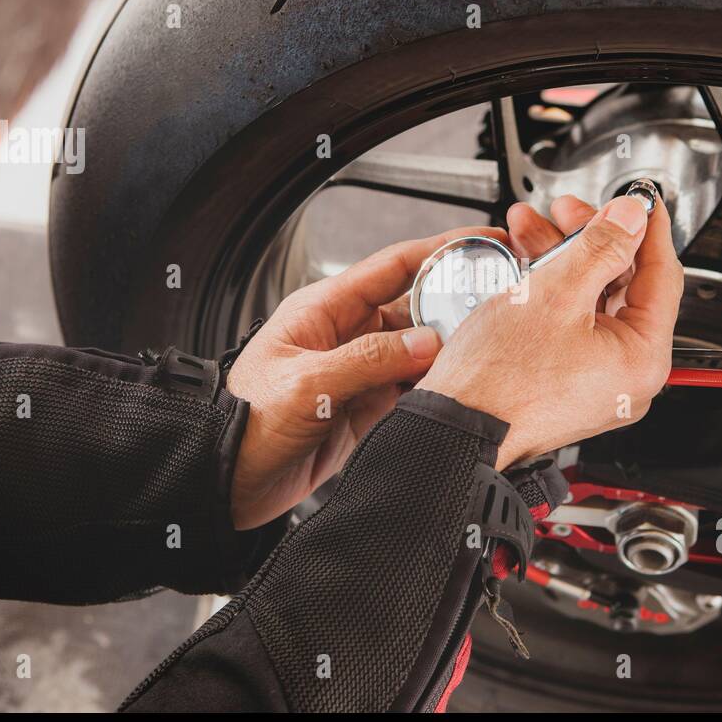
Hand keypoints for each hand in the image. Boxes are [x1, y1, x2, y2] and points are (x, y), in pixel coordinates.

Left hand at [226, 226, 507, 528]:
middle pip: (413, 306)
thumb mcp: (307, 383)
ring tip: (485, 347)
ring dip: (449, 349)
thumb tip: (426, 343)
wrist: (225, 483)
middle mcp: (345, 335)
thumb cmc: (243, 422)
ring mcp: (357, 372)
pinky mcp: (366, 408)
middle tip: (496, 303)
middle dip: (454, 302)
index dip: (439, 248)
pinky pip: (412, 388)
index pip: (392, 265)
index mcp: (324, 310)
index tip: (480, 239)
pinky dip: (436, 387)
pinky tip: (457, 387)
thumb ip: (369, 360)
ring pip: (418, 349)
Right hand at [417, 193, 682, 469]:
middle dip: (588, 239)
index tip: (636, 198)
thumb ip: (601, 246)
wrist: (454, 430)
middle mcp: (628, 377)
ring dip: (563, 260)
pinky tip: (528, 267)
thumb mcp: (555, 294)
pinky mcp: (567, 384)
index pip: (662, 275)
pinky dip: (552, 293)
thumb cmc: (497, 383)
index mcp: (642, 359)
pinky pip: (572, 326)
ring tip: (530, 229)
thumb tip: (631, 217)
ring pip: (592, 303)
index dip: (645, 227)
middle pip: (623, 286)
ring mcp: (598, 383)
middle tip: (566, 210)